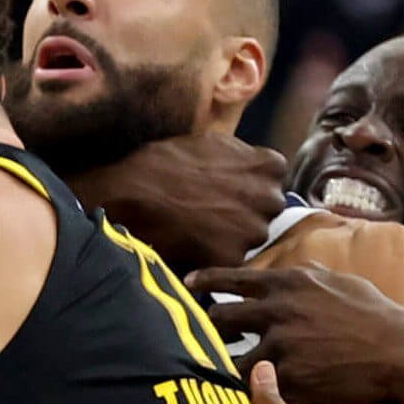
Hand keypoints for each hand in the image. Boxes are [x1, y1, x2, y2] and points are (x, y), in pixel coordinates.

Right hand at [67, 134, 285, 271]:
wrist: (130, 192)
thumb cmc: (165, 162)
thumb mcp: (212, 143)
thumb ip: (243, 158)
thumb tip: (253, 166)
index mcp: (269, 168)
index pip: (273, 180)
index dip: (249, 185)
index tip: (229, 188)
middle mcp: (270, 200)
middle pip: (266, 211)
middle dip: (245, 211)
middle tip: (211, 210)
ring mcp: (253, 231)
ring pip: (249, 238)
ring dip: (231, 236)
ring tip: (198, 226)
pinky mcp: (232, 258)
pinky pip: (229, 260)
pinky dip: (213, 255)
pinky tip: (192, 243)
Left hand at [191, 265, 403, 403]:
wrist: (399, 352)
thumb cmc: (375, 315)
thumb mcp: (341, 281)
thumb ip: (310, 274)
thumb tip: (295, 266)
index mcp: (289, 281)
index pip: (233, 278)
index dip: (206, 281)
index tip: (187, 284)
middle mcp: (278, 309)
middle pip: (220, 318)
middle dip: (208, 329)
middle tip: (201, 336)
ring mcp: (281, 343)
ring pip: (231, 356)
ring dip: (223, 364)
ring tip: (214, 371)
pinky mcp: (289, 376)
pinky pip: (256, 385)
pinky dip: (249, 389)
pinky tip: (242, 394)